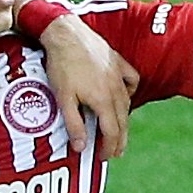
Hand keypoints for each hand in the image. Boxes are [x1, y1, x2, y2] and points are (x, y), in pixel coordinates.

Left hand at [39, 14, 138, 160]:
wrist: (66, 34)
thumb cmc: (62, 66)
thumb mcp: (63, 99)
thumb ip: (74, 124)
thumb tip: (81, 147)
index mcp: (103, 100)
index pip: (112, 132)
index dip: (109, 147)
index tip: (104, 157)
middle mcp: (115, 89)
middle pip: (122, 121)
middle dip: (119, 140)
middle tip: (115, 153)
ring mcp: (118, 74)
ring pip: (127, 103)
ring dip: (123, 120)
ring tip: (119, 130)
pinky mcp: (118, 62)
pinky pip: (131, 81)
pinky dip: (129, 92)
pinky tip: (123, 96)